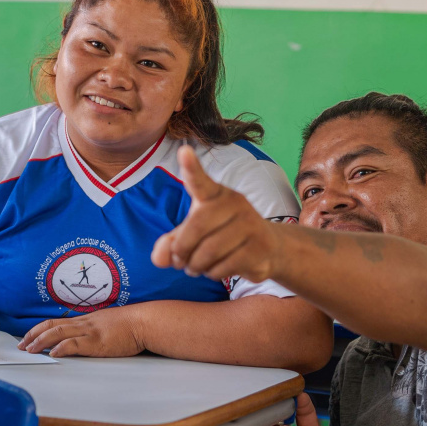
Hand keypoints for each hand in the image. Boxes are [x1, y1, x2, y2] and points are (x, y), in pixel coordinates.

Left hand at [17, 306, 144, 357]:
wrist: (143, 322)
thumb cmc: (130, 325)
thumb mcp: (106, 325)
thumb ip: (93, 330)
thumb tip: (83, 338)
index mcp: (85, 321)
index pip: (55, 322)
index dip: (39, 329)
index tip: (28, 337)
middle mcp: (83, 324)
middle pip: (51, 326)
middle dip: (33, 336)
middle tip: (21, 346)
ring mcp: (89, 332)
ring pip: (58, 333)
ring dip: (41, 341)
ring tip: (29, 350)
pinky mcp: (97, 342)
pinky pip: (75, 343)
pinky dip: (61, 348)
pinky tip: (53, 353)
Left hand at [151, 145, 280, 282]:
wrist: (267, 247)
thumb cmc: (221, 236)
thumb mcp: (193, 236)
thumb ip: (171, 244)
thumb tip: (159, 258)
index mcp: (215, 194)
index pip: (200, 181)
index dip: (191, 168)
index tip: (184, 152)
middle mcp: (234, 202)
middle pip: (195, 228)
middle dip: (181, 251)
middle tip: (179, 261)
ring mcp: (250, 223)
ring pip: (208, 252)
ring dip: (196, 266)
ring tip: (195, 267)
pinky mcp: (259, 246)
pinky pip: (224, 266)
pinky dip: (212, 273)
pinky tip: (215, 270)